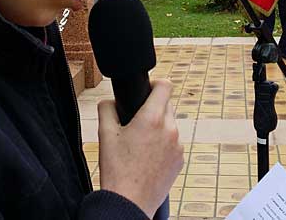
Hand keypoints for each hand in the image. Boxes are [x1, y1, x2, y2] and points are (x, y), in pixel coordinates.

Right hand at [97, 79, 183, 217]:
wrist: (129, 201)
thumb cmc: (116, 170)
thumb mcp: (104, 134)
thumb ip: (107, 108)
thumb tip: (110, 101)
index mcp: (152, 118)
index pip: (165, 85)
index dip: (155, 83)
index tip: (147, 89)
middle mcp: (170, 129)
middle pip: (166, 105)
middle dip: (153, 108)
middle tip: (136, 121)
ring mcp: (178, 145)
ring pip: (170, 125)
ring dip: (159, 127)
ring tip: (141, 143)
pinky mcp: (180, 159)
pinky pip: (173, 143)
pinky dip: (164, 144)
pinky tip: (148, 156)